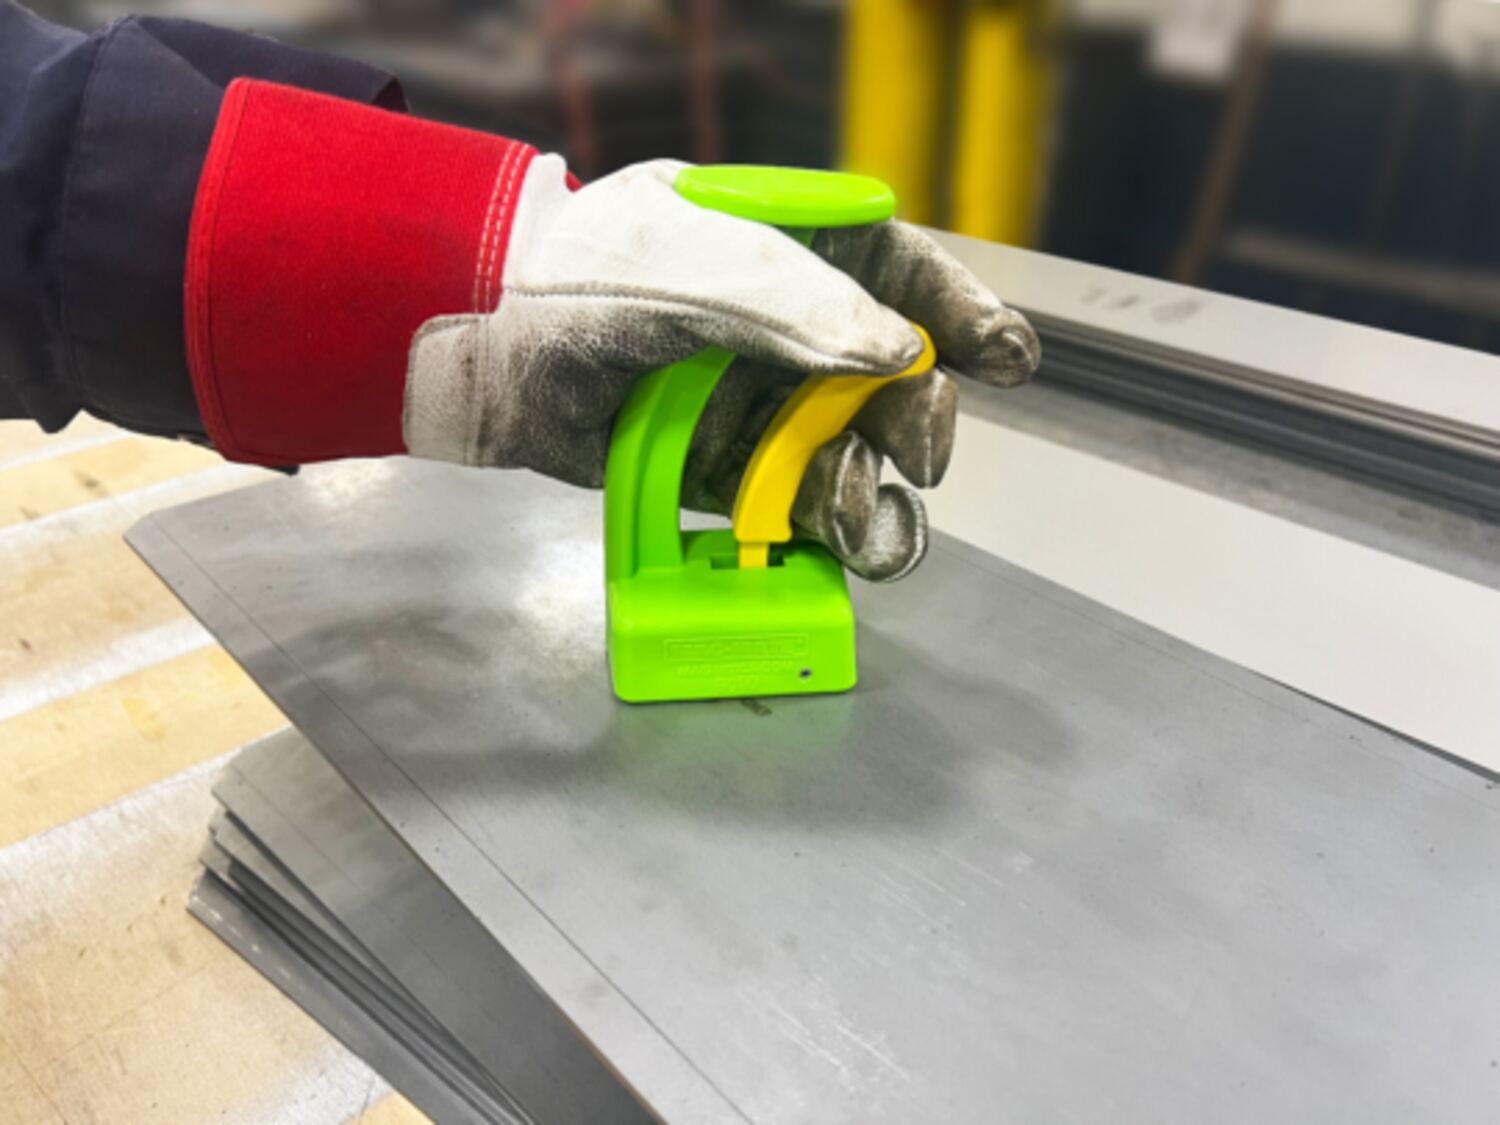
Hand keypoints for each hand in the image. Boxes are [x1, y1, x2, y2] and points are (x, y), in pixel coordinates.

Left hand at [403, 156, 1039, 579]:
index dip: (961, 315)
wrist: (489, 349)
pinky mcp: (727, 471)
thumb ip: (800, 309)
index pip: (900, 275)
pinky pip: (797, 502)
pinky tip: (843, 540)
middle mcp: (790, 329)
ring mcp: (760, 403)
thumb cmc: (585, 279)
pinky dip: (826, 527)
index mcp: (794, 249)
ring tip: (871, 515)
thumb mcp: (695, 270)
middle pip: (890, 377)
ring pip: (853, 449)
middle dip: (918, 417)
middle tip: (920, 453)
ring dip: (878, 485)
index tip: (1007, 359)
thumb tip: (902, 354)